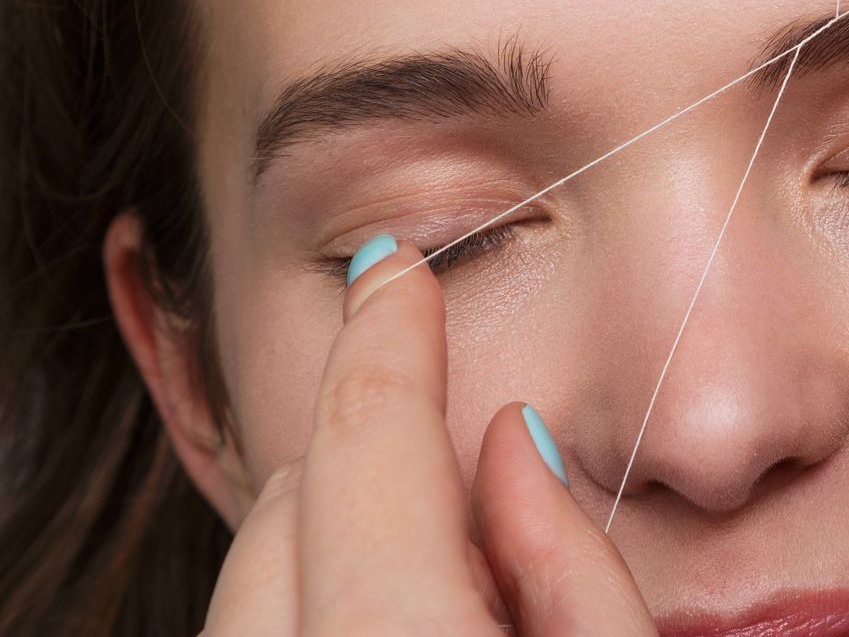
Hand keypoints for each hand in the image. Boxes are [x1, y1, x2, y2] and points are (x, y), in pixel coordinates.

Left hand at [201, 240, 654, 635]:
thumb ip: (578, 578)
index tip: (396, 267)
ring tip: (449, 589)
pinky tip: (405, 635)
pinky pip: (257, 634)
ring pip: (251, 577)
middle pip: (284, 505)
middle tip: (480, 496)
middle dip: (368, 463)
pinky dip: (314, 609)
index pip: (368, 450)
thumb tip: (515, 446)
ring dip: (333, 541)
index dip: (388, 337)